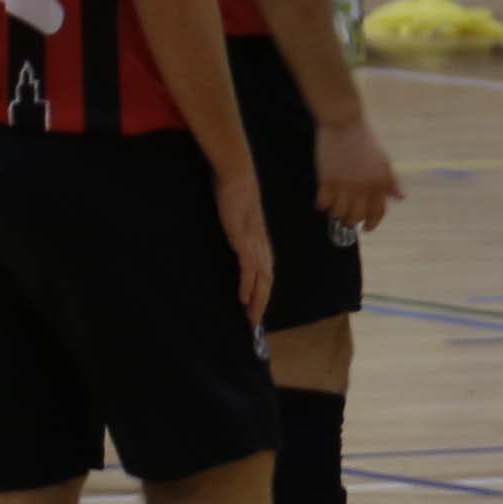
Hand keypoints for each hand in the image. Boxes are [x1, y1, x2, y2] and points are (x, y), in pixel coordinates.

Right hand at [218, 169, 277, 324]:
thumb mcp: (240, 223)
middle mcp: (261, 248)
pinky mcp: (244, 240)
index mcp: (261, 245)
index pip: (266, 276)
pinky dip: (248, 284)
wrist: (238, 179)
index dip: (263, 294)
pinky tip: (244, 297)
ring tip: (251, 317)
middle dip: (261, 304)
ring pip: (261, 279)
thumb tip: (236, 249)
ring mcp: (254, 245)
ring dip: (257, 300)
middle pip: (266, 282)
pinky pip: (248, 267)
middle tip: (254, 323)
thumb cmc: (236, 199)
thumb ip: (240, 237)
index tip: (256, 311)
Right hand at [310, 117, 401, 231]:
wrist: (344, 124)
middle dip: (352, 221)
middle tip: (348, 219)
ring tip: (335, 210)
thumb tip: (400, 197)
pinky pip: (323, 203)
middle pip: (357, 217)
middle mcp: (363, 187)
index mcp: (379, 183)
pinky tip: (323, 203)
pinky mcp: (326, 180)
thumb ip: (390, 181)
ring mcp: (344, 185)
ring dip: (337, 215)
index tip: (367, 228)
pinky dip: (322, 206)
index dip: (373, 223)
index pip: (378, 212)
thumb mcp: (384, 161)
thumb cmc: (365, 141)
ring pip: (339, 213)